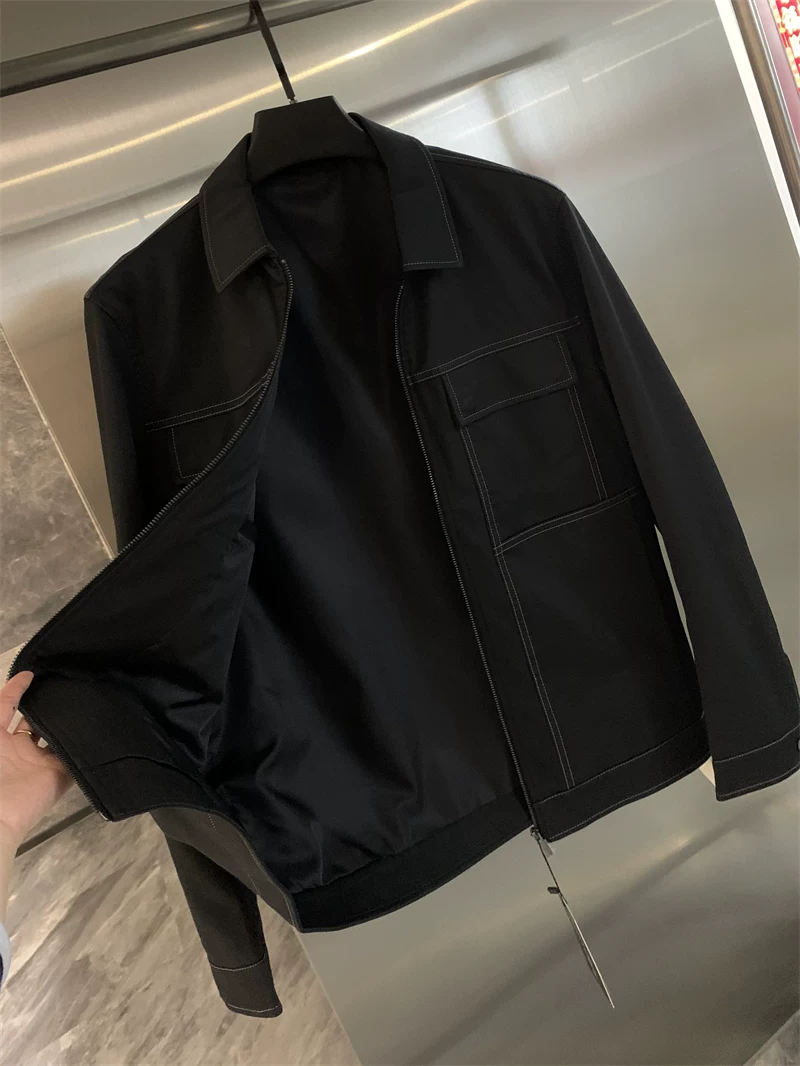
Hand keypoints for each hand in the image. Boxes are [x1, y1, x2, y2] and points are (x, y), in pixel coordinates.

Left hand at [0, 672, 71, 850]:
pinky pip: (75, 760)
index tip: (38, 673)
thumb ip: (3, 704)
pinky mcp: (60, 778)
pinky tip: (95, 730)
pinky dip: (84, 749)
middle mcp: (22, 749)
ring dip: (71, 726)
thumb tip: (24, 676)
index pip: (13, 709)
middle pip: (40, 723)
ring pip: (60, 739)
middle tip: (70, 687)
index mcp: (1, 740)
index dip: (21, 690)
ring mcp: (42, 764)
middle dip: (52, 707)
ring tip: (87, 703)